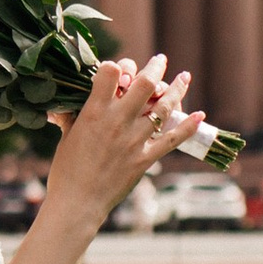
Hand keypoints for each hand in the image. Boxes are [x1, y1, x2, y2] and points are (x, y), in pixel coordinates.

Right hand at [44, 55, 194, 234]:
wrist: (77, 203)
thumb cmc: (65, 171)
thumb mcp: (66, 137)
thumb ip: (71, 117)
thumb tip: (62, 107)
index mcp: (94, 112)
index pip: (111, 72)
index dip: (117, 65)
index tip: (119, 69)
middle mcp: (117, 122)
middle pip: (145, 84)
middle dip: (155, 67)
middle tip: (160, 60)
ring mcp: (134, 140)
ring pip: (163, 108)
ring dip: (176, 89)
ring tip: (184, 76)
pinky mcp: (145, 159)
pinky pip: (171, 140)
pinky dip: (188, 127)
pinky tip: (200, 115)